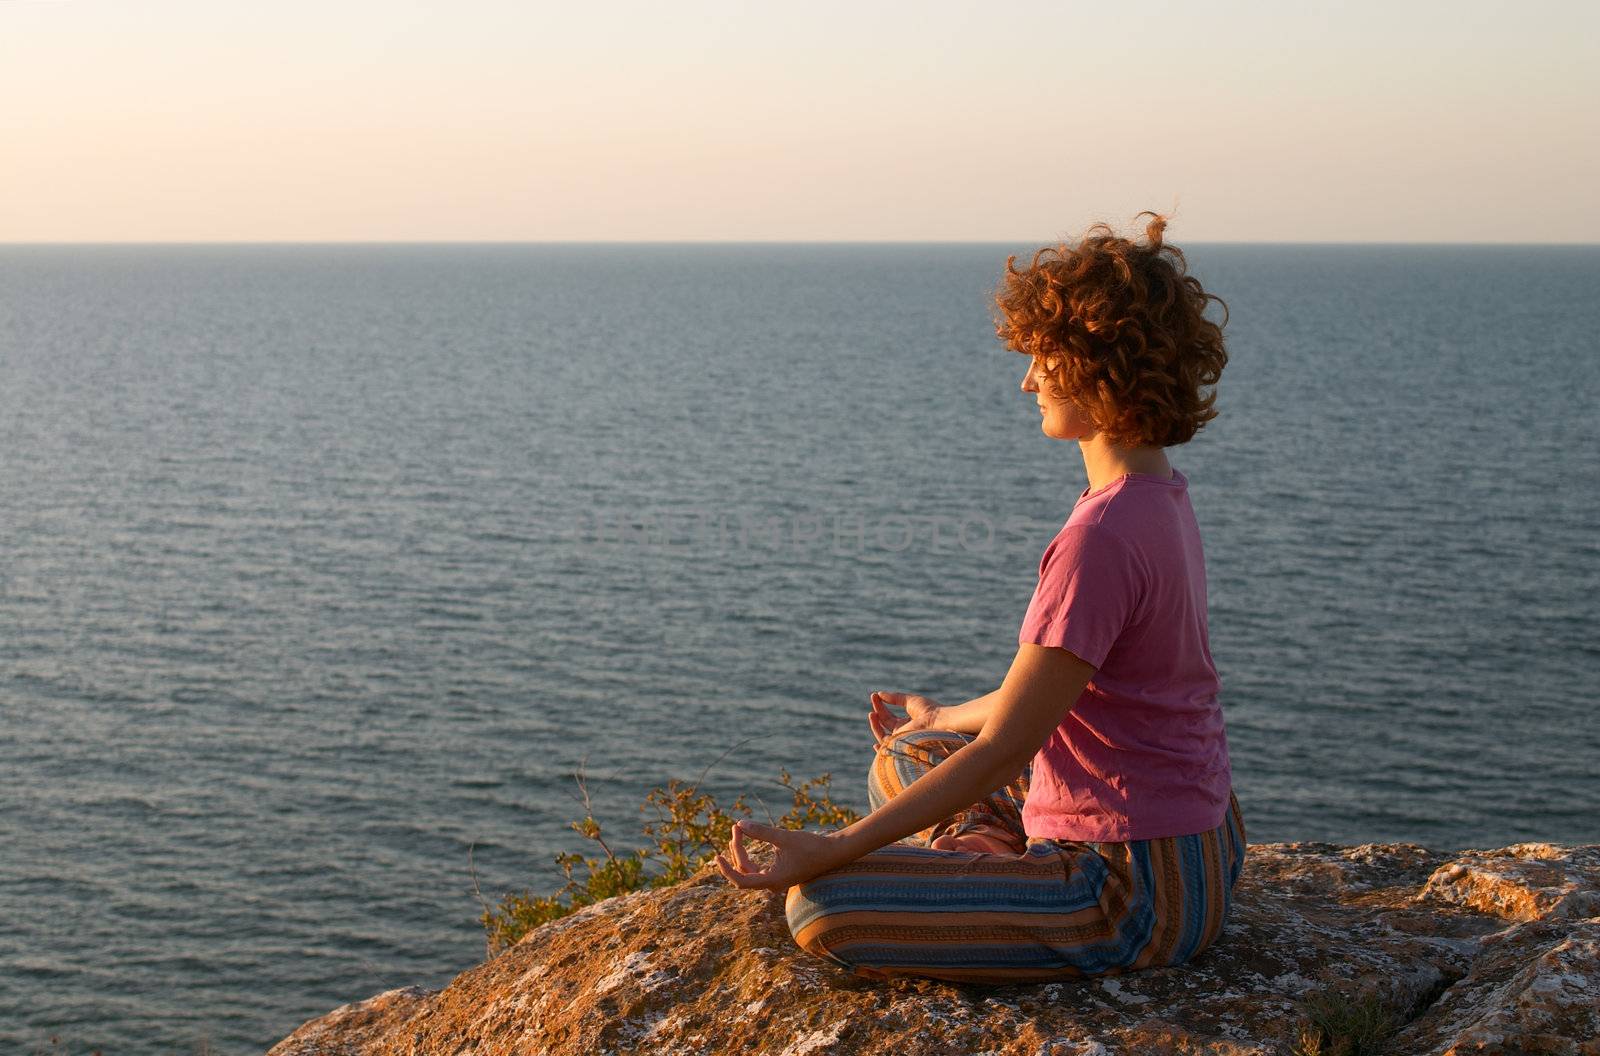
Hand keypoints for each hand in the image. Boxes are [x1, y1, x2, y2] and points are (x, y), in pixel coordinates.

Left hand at [714, 820, 859, 891]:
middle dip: (737, 850)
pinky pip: (758, 868)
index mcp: (773, 880)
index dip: (727, 870)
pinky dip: (751, 854)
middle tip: (736, 828)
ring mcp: (776, 880)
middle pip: (745, 871)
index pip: (741, 881)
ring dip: (742, 852)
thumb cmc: (811, 846)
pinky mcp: (780, 874)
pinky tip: (748, 840)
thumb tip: (739, 824)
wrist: (834, 853)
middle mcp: (772, 884)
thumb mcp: (784, 837)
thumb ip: (761, 832)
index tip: (717, 856)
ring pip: (751, 869)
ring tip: (737, 832)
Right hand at [868, 690, 943, 747]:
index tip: (875, 695)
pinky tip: (874, 727)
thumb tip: (881, 693)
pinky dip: (878, 739)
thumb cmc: (929, 710)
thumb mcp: (910, 701)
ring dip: (875, 724)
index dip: (880, 706)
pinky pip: (885, 745)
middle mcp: (902, 732)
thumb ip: (895, 698)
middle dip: (877, 712)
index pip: (888, 716)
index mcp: (906, 723)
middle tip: (873, 699)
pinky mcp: (900, 744)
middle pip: (884, 724)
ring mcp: (901, 739)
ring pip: (882, 735)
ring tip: (872, 713)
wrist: (939, 720)